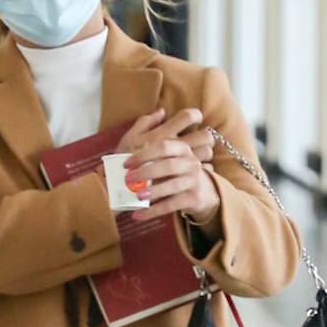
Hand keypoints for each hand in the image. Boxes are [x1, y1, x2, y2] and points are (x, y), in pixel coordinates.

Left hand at [124, 107, 220, 223]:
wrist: (201, 194)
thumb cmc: (176, 169)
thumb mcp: (167, 147)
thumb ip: (157, 127)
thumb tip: (160, 110)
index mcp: (182, 148)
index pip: (165, 146)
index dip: (144, 154)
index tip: (126, 163)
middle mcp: (191, 162)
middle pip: (169, 165)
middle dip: (146, 172)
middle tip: (128, 179)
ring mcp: (194, 180)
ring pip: (172, 185)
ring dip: (152, 192)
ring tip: (136, 196)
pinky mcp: (193, 198)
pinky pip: (171, 205)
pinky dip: (153, 211)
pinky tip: (138, 215)